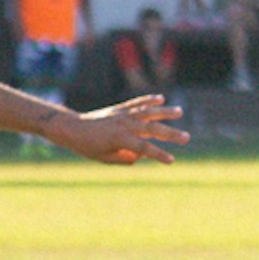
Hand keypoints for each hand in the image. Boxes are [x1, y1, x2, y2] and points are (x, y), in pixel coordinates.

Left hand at [46, 94, 186, 164]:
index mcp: (119, 139)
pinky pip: (136, 103)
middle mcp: (123, 125)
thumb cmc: (87, 146)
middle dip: (170, 134)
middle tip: (186, 138)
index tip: (171, 160)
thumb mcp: (105, 158)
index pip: (144, 148)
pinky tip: (161, 99)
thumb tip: (142, 154)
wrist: (71, 128)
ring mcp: (122, 115)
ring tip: (180, 112)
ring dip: (164, 112)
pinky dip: (148, 100)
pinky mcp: (119, 109)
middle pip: (151, 129)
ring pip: (147, 112)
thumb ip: (125, 158)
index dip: (158, 154)